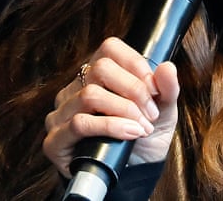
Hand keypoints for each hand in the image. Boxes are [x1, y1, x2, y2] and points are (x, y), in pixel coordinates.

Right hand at [42, 37, 180, 177]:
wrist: (133, 174)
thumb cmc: (142, 138)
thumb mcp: (163, 112)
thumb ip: (167, 89)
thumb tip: (167, 67)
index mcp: (97, 75)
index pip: (110, 49)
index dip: (135, 65)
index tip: (154, 89)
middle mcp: (75, 89)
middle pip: (100, 68)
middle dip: (134, 90)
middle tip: (151, 113)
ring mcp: (61, 113)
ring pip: (90, 95)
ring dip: (124, 111)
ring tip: (142, 128)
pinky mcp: (55, 140)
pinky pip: (79, 123)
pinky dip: (110, 127)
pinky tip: (129, 134)